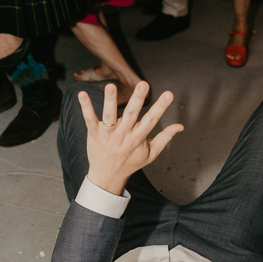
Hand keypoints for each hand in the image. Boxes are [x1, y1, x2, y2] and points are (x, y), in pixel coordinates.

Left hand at [79, 82, 183, 196]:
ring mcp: (108, 135)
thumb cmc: (130, 163)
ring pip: (109, 116)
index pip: (152, 120)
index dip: (161, 107)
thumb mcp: (151, 153)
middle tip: (143, 84)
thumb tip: (180, 126)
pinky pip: (89, 119)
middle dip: (138, 99)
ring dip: (110, 101)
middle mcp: (124, 135)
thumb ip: (165, 138)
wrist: (108, 177)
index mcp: (138, 138)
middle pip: (131, 114)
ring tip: (111, 86)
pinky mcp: (94, 134)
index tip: (169, 94)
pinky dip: (86, 107)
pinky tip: (82, 94)